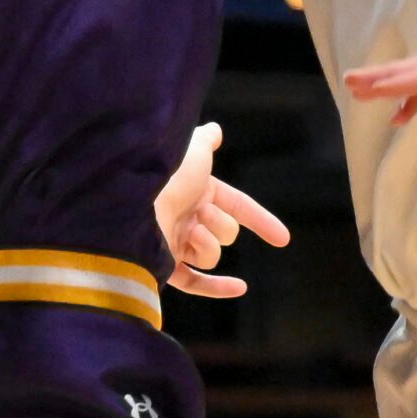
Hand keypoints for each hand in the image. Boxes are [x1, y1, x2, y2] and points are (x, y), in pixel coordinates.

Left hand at [154, 122, 290, 298]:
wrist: (134, 206)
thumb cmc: (168, 175)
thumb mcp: (194, 148)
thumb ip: (207, 140)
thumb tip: (215, 130)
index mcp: (196, 191)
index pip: (237, 205)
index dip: (260, 220)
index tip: (283, 239)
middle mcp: (186, 217)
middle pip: (227, 230)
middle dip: (220, 224)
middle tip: (198, 215)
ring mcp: (175, 242)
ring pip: (213, 253)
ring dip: (207, 244)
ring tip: (187, 235)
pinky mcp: (164, 265)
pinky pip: (196, 281)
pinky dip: (217, 287)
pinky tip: (241, 287)